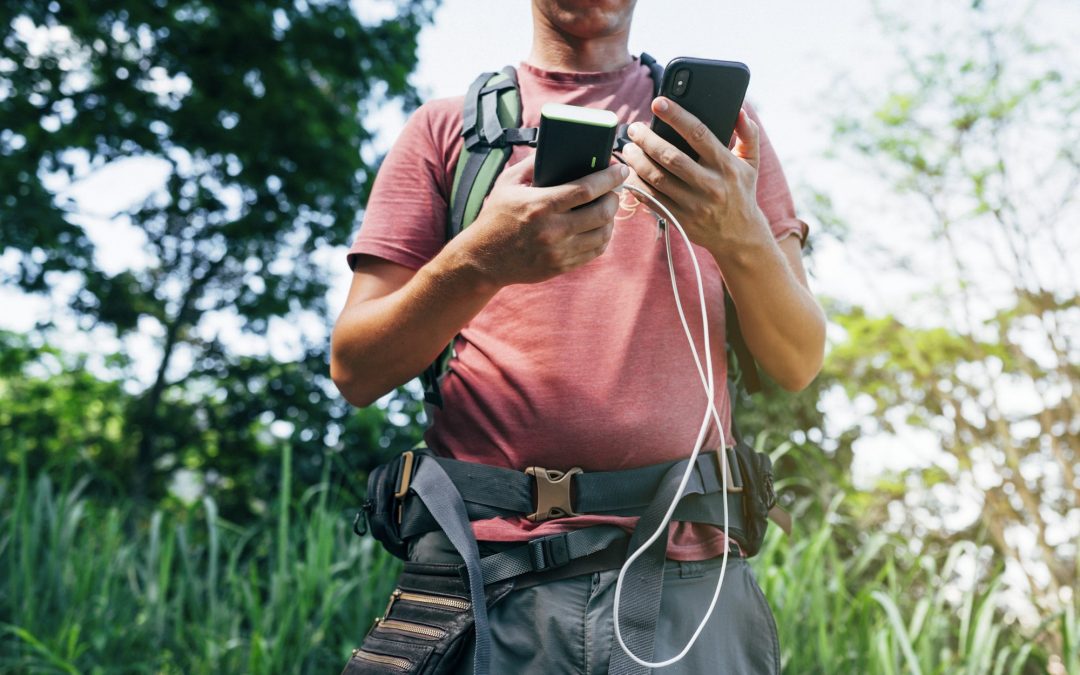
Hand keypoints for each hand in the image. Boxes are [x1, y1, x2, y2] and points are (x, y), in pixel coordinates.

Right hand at [455, 157, 627, 286]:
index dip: (609, 178)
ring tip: (607, 207)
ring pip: (602, 234)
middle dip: (614, 197)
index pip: (586, 189)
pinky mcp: (560, 266)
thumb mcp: (507, 183)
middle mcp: (552, 230)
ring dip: (611, 218)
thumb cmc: (496, 216)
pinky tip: (600, 227)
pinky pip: (594, 252)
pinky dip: (603, 237)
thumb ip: (533, 164)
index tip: (621, 169)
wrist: (483, 259)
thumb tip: (558, 147)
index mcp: (540, 205)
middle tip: (614, 189)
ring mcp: (558, 252)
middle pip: (600, 212)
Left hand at [621, 97, 769, 255]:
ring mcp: (694, 205)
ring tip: (628, 149)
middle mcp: (710, 185)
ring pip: (658, 179)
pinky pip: (653, 200)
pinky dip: (638, 186)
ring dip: (637, 162)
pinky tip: (629, 174)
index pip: (698, 134)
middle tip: (634, 129)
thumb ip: (749, 134)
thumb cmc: (742, 191)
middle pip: (671, 157)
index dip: (676, 116)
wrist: (740, 235)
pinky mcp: (681, 219)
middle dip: (647, 140)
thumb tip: (740, 110)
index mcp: (726, 165)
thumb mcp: (751, 162)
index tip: (658, 102)